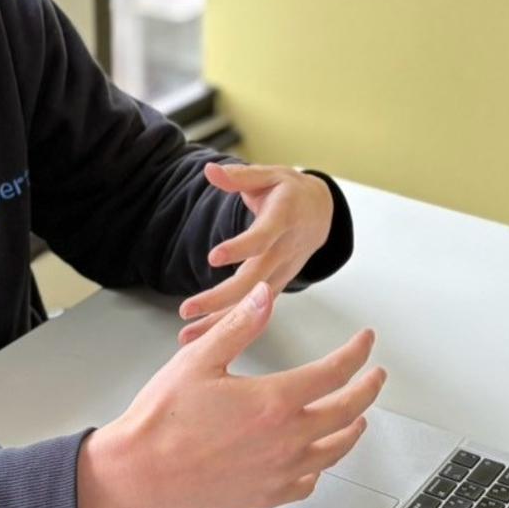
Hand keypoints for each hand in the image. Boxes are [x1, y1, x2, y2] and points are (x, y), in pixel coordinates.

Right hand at [76, 281, 383, 507]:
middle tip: (376, 375)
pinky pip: (308, 482)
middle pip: (347, 411)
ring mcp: (281, 472)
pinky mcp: (266, 496)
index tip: (365, 341)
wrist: (140, 475)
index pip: (334, 372)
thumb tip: (265, 296)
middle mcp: (288, 439)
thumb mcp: (199, 360)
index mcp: (275, 401)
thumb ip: (240, 327)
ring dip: (353, 429)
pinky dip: (319, 467)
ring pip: (335, 450)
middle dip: (368, 389)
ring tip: (358, 416)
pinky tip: (315, 459)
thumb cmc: (163, 419)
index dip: (356, 352)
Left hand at [177, 163, 334, 345]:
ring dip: (222, 321)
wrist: (319, 214)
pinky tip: (203, 336)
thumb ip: (238, 177)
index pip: (263, 237)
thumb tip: (209, 171)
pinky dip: (230, 326)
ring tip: (188, 334)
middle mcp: (285, 250)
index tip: (214, 256)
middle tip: (189, 308)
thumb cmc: (290, 192)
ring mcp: (283, 272)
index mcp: (284, 219)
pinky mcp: (277, 286)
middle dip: (222, 298)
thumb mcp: (268, 175)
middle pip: (255, 279)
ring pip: (254, 303)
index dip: (241, 247)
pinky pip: (254, 310)